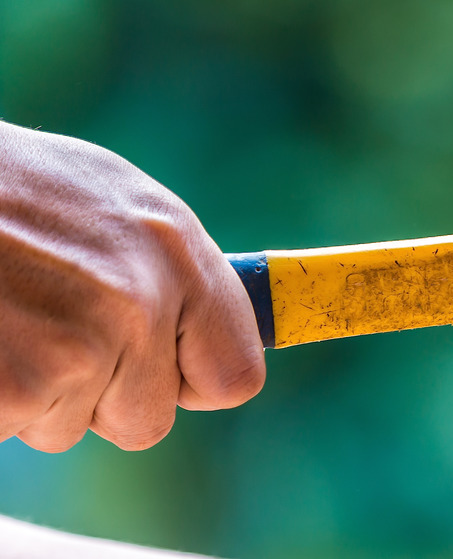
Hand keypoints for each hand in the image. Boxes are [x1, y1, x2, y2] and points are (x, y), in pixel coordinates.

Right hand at [0, 121, 264, 451]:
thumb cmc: (7, 186)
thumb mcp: (110, 200)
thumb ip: (166, 268)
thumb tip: (206, 330)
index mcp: (175, 252)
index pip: (236, 374)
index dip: (194, 383)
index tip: (168, 376)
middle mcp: (141, 301)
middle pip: (148, 419)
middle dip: (99, 395)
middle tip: (48, 332)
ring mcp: (78, 347)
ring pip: (73, 428)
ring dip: (38, 393)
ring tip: (8, 318)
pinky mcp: (17, 387)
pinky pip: (17, 428)